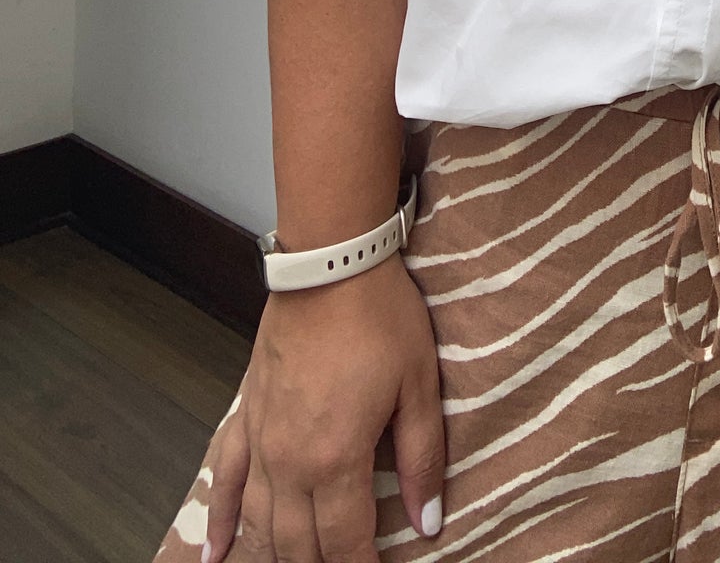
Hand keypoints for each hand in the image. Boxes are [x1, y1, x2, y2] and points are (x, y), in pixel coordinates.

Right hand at [204, 252, 444, 560]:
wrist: (331, 263)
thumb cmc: (380, 317)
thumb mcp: (420, 386)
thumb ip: (422, 460)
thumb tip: (429, 522)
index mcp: (336, 459)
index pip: (346, 544)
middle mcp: (289, 462)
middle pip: (299, 545)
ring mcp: (260, 441)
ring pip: (261, 524)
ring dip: (277, 555)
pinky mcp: (246, 416)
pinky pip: (223, 481)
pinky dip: (217, 522)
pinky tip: (215, 554)